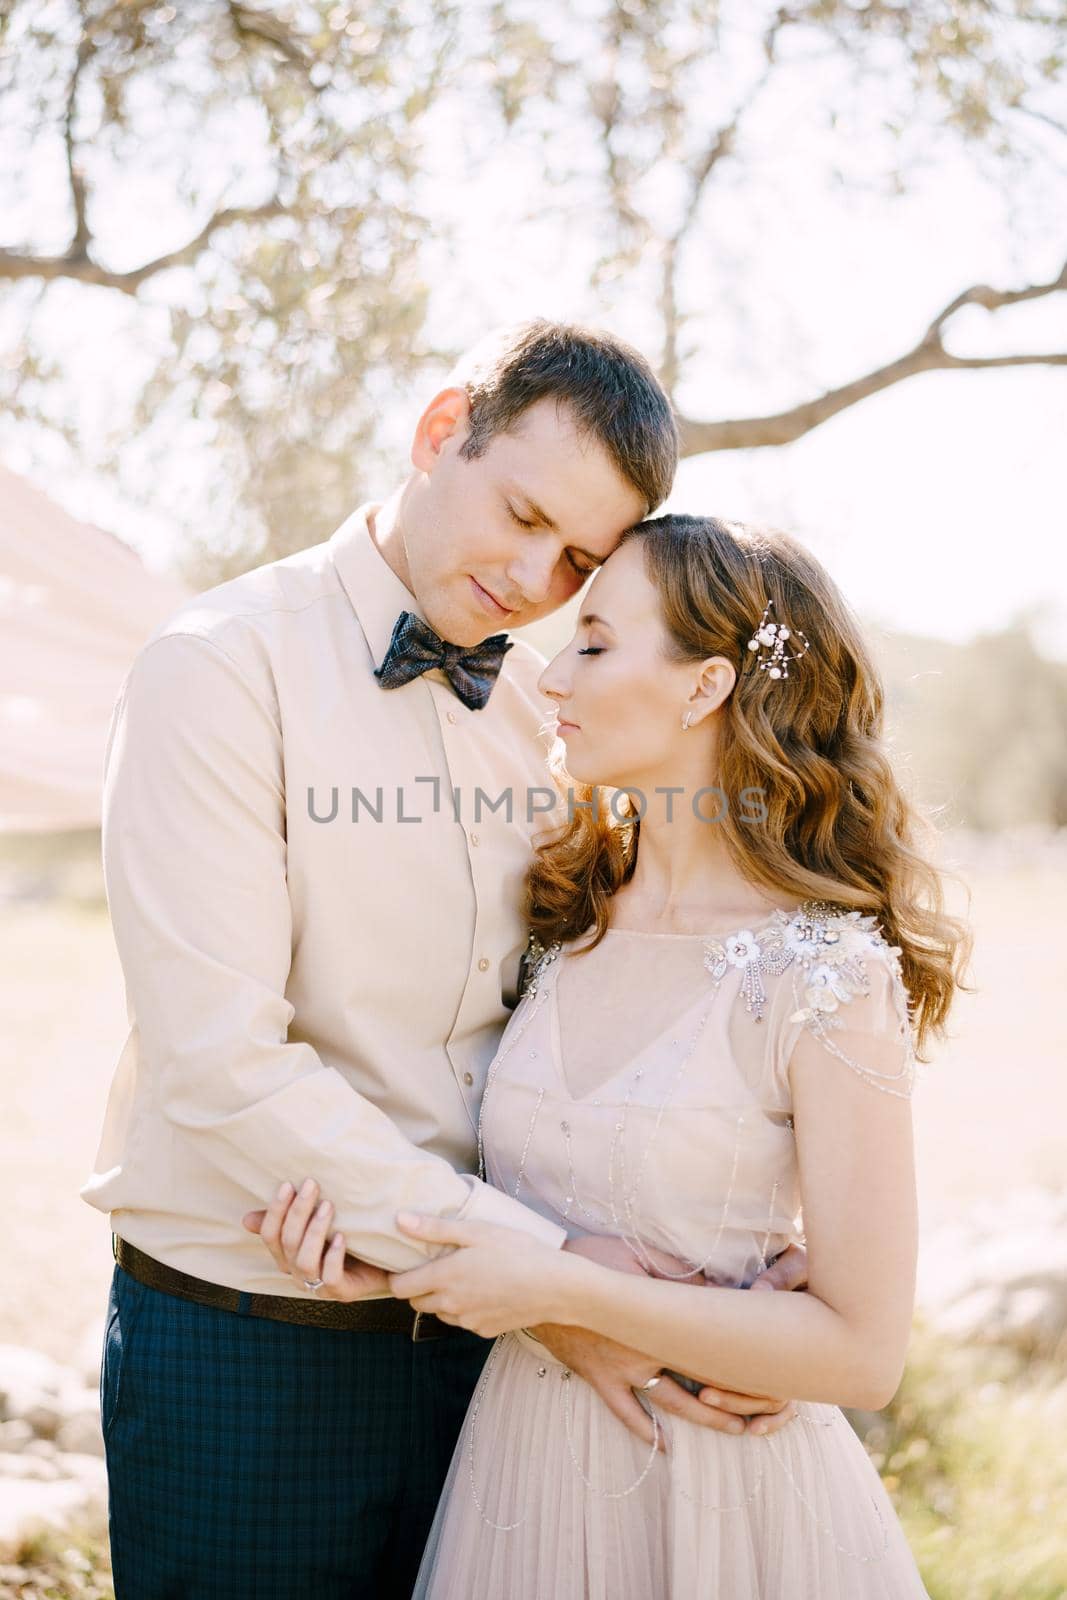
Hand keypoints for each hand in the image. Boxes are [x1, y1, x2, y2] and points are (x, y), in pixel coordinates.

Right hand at [241, 1179, 390, 1299]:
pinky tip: (342, 1236)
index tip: (288, 1184)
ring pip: (305, 1261)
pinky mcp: (341, 1293)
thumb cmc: (346, 1237)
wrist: (384, 1259)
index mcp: (287, 1256)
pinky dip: (333, 1256)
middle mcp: (297, 1272)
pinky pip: (330, 1278)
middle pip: (288, 1242)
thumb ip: (288, 1218)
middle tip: (312, 1185)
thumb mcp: (316, 1223)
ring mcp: (318, 1285)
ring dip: (315, 1231)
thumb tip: (246, 1220)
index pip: (270, 1235)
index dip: (276, 1211)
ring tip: (328, 1206)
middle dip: (298, 1211)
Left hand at [388, 1212, 567, 1336]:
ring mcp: (468, 1321)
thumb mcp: (476, 1231)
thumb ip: (434, 1228)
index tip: (404, 1264)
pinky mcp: (484, 1331)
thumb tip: (399, 1221)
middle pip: (416, 1303)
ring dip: (442, 1299)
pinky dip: (466, 1309)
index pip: (400, 1288)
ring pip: (440, 1313)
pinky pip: (464, 1322)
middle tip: (437, 1266)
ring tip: (464, 1277)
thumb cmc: (516, 1251)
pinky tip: (485, 1291)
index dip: (396, 1277)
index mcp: (444, 1278)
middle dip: (419, 1287)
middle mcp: (451, 1304)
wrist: (554, 1287)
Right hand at [535, 1235, 807, 1442]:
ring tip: (737, 1431)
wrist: (544, 1280)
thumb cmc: (592, 1259)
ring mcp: (622, 1370)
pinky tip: (663, 1449)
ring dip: (705, 1418)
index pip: (713, 1347)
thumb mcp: (640, 1257)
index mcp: (661, 1321)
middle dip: (737, 1397)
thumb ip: (680, 1275)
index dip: (746, 1364)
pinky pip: (624, 1411)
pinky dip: (644, 1432)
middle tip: (770, 1411)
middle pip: (701, 1380)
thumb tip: (716, 1286)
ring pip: (671, 1403)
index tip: (775, 1373)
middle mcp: (647, 1351)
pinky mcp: (599, 1378)